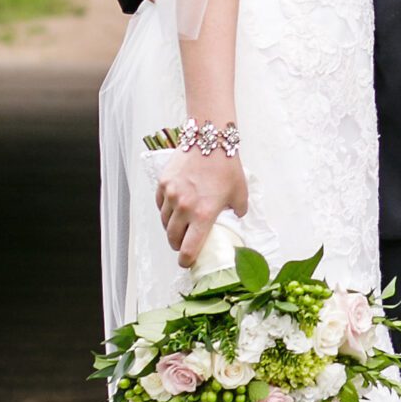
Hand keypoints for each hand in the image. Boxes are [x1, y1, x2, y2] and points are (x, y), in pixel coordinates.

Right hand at [155, 147, 247, 268]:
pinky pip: (160, 205)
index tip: (187, 262)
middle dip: (178, 245)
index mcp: (203, 215)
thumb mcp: (240, 193)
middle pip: (173, 238)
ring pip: (165, 222)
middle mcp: (184, 208)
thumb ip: (238, 210)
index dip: (186, 260)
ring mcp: (171, 195)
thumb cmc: (227, 166)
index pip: (189, 249)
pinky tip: (173, 208)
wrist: (210, 139)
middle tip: (184, 245)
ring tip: (178, 226)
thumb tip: (235, 217)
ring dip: (171, 228)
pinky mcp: (163, 183)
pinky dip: (165, 210)